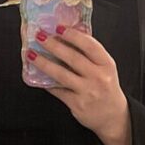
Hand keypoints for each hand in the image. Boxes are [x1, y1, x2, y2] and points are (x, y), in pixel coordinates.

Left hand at [27, 26, 132, 144]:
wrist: (113, 116)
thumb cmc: (106, 86)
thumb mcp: (105, 68)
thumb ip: (90, 53)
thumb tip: (70, 33)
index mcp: (107, 64)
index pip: (90, 46)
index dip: (74, 35)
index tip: (59, 28)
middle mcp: (99, 77)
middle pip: (73, 58)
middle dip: (54, 45)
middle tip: (40, 36)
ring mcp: (88, 92)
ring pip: (61, 74)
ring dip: (44, 63)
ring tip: (31, 54)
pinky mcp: (77, 104)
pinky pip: (57, 90)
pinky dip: (46, 82)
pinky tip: (36, 75)